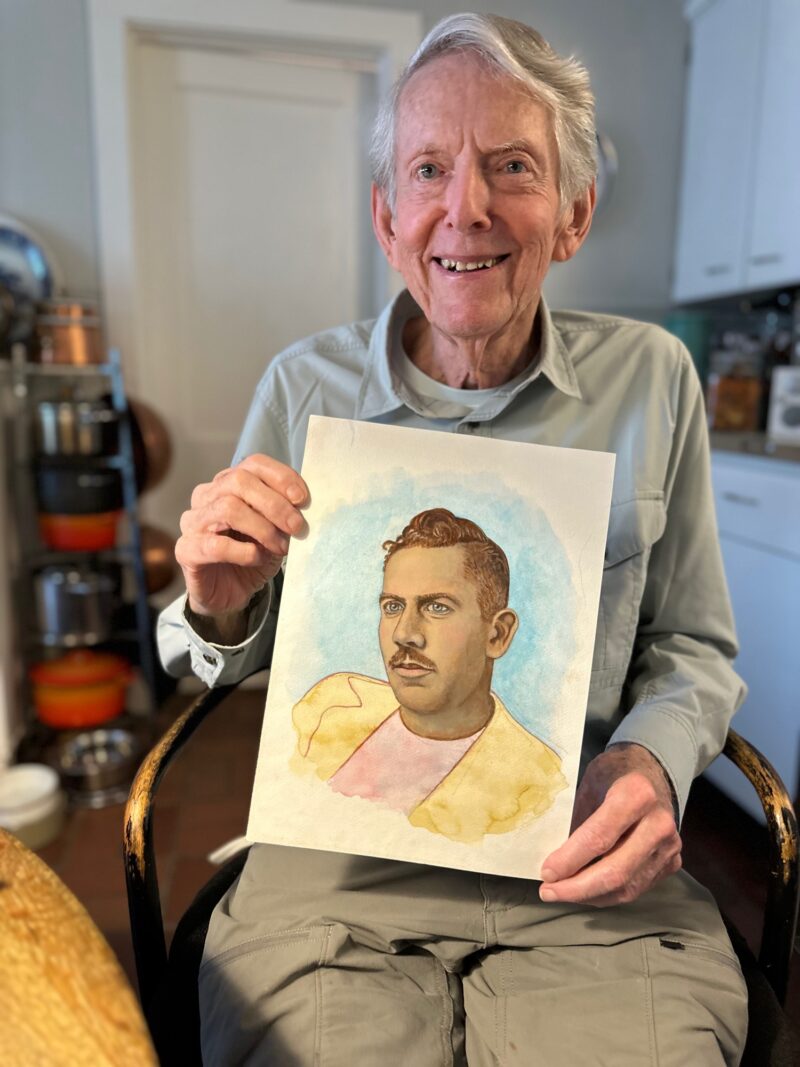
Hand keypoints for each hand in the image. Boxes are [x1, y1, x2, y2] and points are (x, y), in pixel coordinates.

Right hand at [175, 454, 307, 618]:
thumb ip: (285, 513)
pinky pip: (215, 545)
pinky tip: (256, 558)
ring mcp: (192, 522)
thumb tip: (302, 503)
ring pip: (228, 508)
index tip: (302, 499)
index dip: (280, 477)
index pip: (253, 464)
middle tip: (297, 526)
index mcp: (228, 484)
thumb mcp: (276, 531)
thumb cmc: (254, 556)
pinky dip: (243, 551)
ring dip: (262, 528)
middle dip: (274, 504)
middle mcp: (206, 496)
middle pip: (239, 481)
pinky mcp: (186, 550)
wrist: (231, 594)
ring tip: (280, 547)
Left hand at [539, 743, 680, 906]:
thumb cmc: (614, 774)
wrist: (654, 772)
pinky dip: (606, 895)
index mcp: (637, 795)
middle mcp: (659, 824)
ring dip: (589, 896)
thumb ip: (576, 818)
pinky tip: (585, 890)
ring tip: (561, 893)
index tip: (546, 872)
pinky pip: (636, 889)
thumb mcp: (589, 783)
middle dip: (577, 888)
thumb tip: (554, 857)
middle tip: (548, 891)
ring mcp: (669, 847)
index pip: (599, 837)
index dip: (570, 860)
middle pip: (615, 871)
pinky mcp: (672, 863)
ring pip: (626, 888)